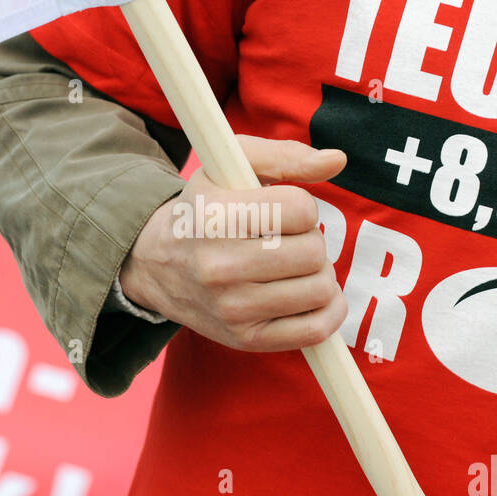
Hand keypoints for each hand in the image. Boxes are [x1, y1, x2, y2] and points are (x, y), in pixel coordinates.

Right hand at [119, 136, 347, 351]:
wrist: (158, 265)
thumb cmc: (206, 209)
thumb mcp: (229, 167)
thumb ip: (285, 156)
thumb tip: (338, 160)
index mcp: (217, 218)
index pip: (302, 210)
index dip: (302, 207)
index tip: (282, 211)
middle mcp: (220, 266)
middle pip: (313, 252)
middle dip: (310, 241)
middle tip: (288, 241)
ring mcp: (233, 308)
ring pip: (320, 289)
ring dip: (318, 275)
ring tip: (293, 267)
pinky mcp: (246, 339)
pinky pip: (315, 330)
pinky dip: (328, 312)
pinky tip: (310, 296)